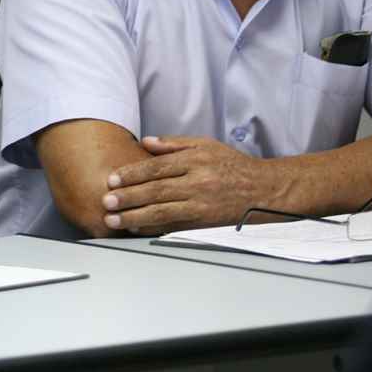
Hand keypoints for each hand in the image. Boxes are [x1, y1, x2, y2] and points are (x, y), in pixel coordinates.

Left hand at [100, 135, 276, 234]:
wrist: (266, 190)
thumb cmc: (233, 165)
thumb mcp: (207, 145)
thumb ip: (174, 144)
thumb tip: (145, 142)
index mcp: (197, 161)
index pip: (157, 167)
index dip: (132, 174)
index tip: (112, 179)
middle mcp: (199, 183)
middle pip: (156, 191)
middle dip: (128, 197)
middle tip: (106, 202)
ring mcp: (202, 205)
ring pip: (163, 212)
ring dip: (135, 217)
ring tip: (113, 220)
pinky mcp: (206, 222)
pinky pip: (175, 226)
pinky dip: (153, 229)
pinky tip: (136, 229)